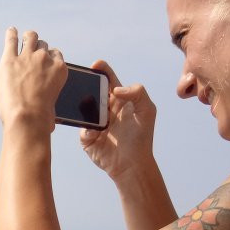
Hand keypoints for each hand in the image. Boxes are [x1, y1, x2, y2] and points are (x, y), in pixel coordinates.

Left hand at [0, 26, 66, 132]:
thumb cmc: (40, 119)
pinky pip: (11, 41)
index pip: (56, 54)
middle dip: (38, 49)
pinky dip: (11, 35)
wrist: (27, 118)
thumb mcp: (53, 106)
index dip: (49, 57)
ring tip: (24, 37)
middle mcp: (45, 59)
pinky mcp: (9, 60)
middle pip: (43, 45)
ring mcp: (27, 57)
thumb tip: (49, 114)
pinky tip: (11, 31)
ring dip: (28, 38)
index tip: (45, 60)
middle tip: (33, 52)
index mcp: (59, 68)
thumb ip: (50, 100)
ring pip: (30, 38)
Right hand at [79, 61, 158, 182]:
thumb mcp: (147, 110)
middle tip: (86, 82)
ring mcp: (95, 123)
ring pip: (83, 109)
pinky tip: (93, 131)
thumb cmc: (141, 137)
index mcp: (119, 100)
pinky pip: (82, 129)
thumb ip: (137, 93)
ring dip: (84, 106)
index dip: (102, 71)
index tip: (96, 65)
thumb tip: (115, 90)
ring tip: (88, 106)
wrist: (132, 164)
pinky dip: (86, 128)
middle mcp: (105, 109)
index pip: (109, 81)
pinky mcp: (87, 138)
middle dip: (88, 85)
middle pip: (93, 92)